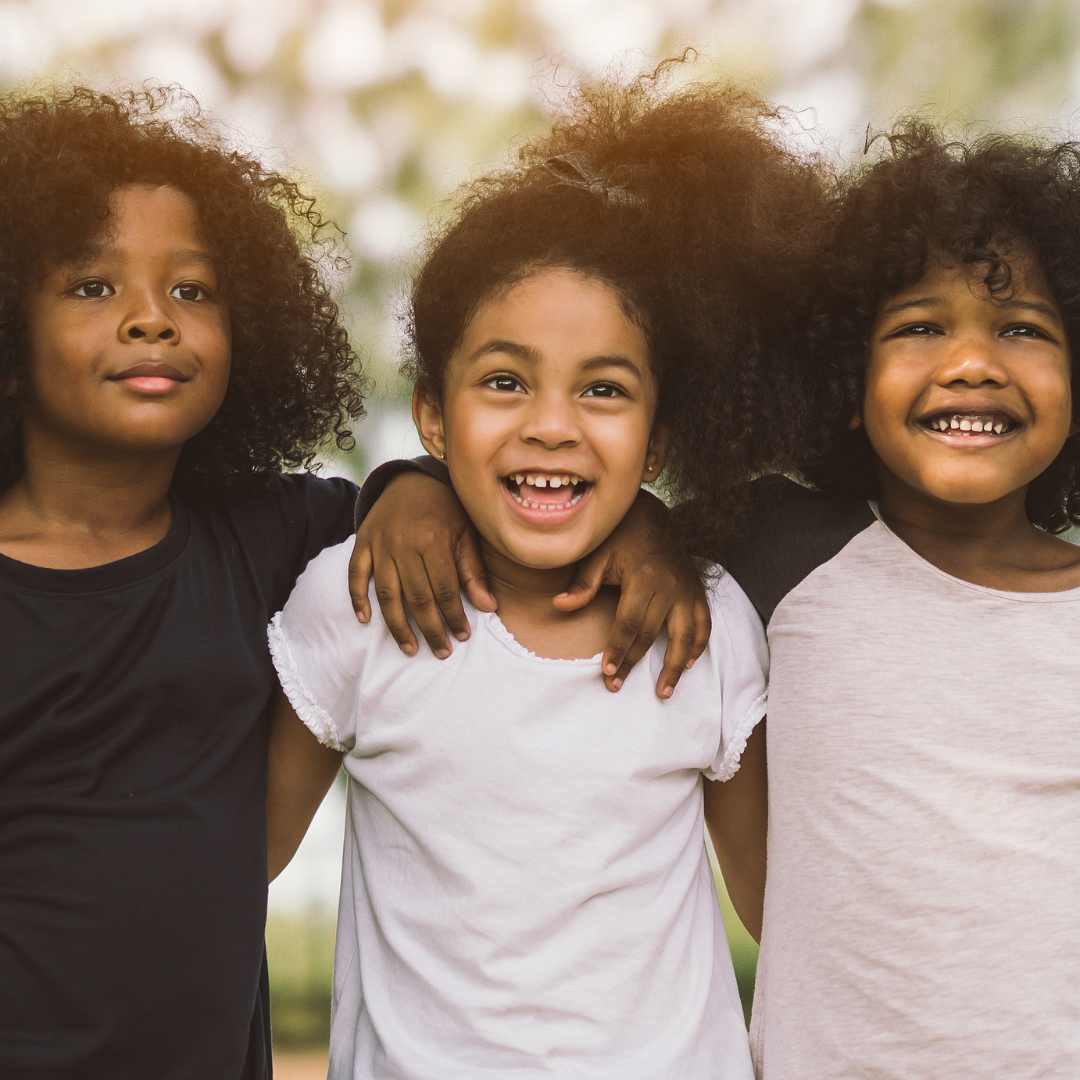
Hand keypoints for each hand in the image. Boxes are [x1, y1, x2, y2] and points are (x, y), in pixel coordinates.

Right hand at [348, 472, 495, 656]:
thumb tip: (489, 608)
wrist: (411, 480)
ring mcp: (380, 544)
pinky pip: (355, 574)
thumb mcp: (465, 534)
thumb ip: (474, 571)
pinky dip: (357, 598)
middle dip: (431, 629)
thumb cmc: (445, 510)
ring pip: (386, 593)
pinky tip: (365, 620)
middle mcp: (404, 544)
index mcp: (433, 540)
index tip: (463, 636)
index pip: (444, 589)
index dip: (454, 616)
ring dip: (397, 625)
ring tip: (410, 648)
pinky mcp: (362, 543)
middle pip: (417, 597)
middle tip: (441, 652)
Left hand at [554, 490, 709, 697]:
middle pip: (652, 633)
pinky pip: (704, 623)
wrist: (653, 516)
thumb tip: (559, 605)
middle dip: (634, 663)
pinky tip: (689, 664)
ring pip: (686, 635)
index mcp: (644, 577)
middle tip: (616, 685)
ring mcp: (687, 590)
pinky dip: (699, 645)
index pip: (629, 622)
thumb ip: (583, 583)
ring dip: (675, 666)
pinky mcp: (697, 591)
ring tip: (663, 691)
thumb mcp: (598, 554)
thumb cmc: (621, 537)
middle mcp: (669, 586)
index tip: (607, 672)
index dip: (618, 649)